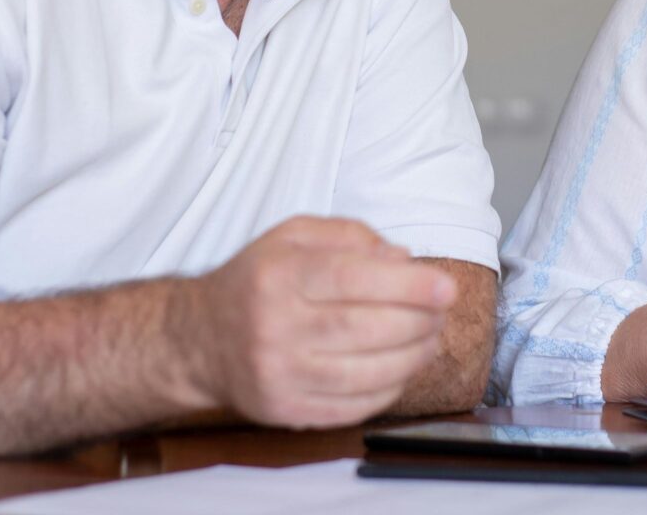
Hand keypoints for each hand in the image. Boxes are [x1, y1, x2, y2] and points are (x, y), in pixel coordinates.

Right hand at [180, 216, 455, 427]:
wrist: (200, 338)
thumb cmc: (258, 280)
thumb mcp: (293, 236)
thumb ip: (351, 236)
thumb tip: (404, 261)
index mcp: (277, 275)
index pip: (351, 278)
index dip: (407, 285)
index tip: (446, 288)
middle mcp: (273, 326)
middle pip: (364, 329)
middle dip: (418, 322)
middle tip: (441, 313)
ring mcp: (277, 374)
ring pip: (363, 373)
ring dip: (412, 358)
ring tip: (430, 339)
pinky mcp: (283, 409)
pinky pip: (351, 406)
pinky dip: (388, 389)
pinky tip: (402, 369)